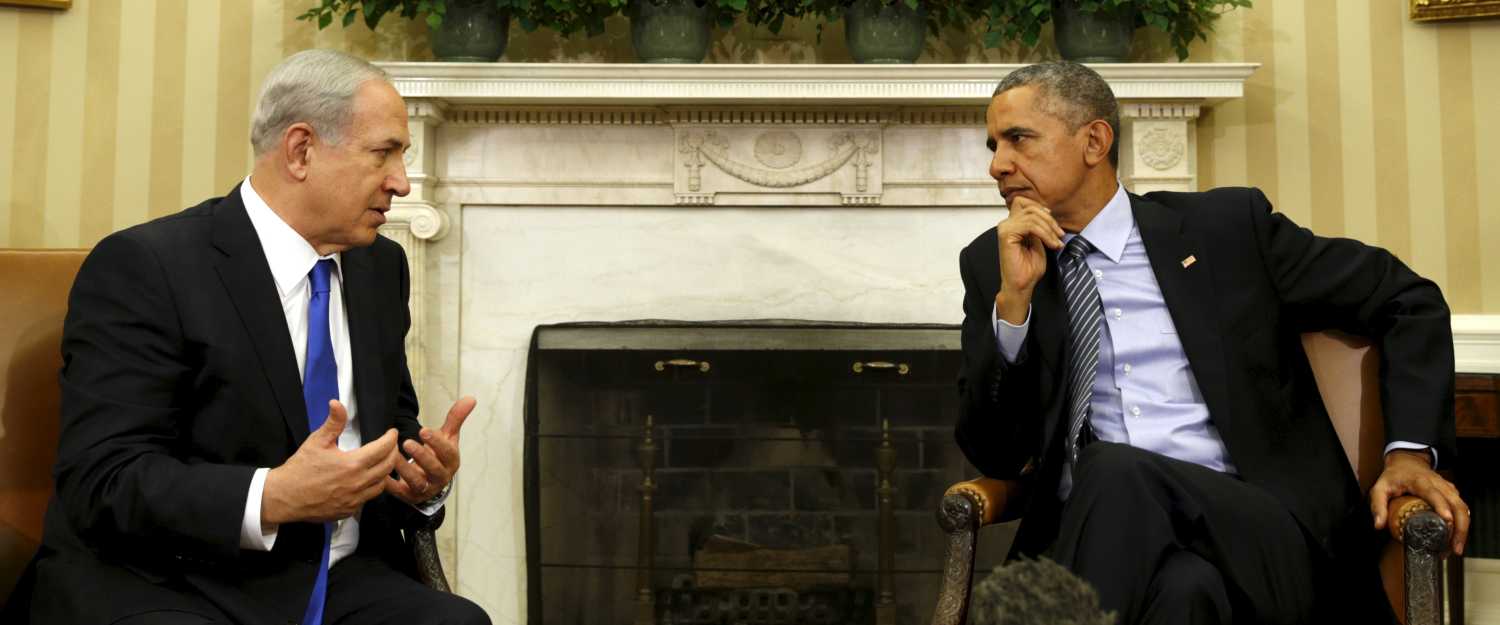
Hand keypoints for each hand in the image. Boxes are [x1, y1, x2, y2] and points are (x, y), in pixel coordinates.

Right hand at [262, 400, 399, 524]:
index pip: (383, 449)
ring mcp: (354, 499)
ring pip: (381, 485)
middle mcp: (357, 483)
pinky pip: (368, 498)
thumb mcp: (316, 441)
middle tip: (390, 446)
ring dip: (385, 472)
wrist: (284, 497)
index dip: (391, 438)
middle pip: (388, 467)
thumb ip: (333, 423)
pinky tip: (365, 480)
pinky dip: (371, 488)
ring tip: (381, 462)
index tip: (391, 433)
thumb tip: (337, 404)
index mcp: (352, 464)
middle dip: (393, 453)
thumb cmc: (299, 469)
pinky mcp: (349, 510)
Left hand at [385, 396, 475, 505]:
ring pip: (417, 482)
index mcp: (451, 462)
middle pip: (434, 468)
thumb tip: (470, 398)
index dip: (437, 442)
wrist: (432, 482)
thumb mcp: (448, 438)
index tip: (424, 431)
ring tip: (393, 456)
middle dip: (421, 456)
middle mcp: (441, 477)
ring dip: (405, 469)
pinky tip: (382, 476)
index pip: (447, 452)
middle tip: (407, 442)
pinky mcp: (410, 496)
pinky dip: (391, 486)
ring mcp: (426, 488)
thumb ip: (455, 419)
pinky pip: (400, 492)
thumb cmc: (439, 456)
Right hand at [995, 196, 1064, 323]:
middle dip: (1049, 220)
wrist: (1022, 285)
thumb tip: (1046, 213)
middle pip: (1030, 207)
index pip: (1023, 202)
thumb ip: (1038, 226)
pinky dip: (1045, 234)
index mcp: (1011, 224)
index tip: (1053, 223)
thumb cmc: (1028, 268)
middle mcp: (1006, 224)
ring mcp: (1005, 228)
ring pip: (1032, 216)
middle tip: (1060, 235)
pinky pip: (1030, 226)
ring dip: (1049, 229)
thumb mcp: (1038, 241)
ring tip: (1057, 243)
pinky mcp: (1006, 235)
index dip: (1040, 208)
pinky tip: (1052, 245)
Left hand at [1370, 449, 1468, 554]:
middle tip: (1454, 548)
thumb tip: (1379, 526)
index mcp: (1421, 482)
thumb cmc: (1393, 476)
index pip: (1434, 494)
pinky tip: (1456, 538)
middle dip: (1460, 527)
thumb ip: (1378, 505)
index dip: (1442, 506)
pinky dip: (1463, 524)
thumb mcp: (1380, 488)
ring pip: (1463, 508)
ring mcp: (1448, 489)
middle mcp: (1439, 484)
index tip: (1447, 520)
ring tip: (1456, 548)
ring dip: (1463, 529)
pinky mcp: (1452, 493)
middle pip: (1456, 504)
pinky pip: (1462, 509)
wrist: (1407, 461)